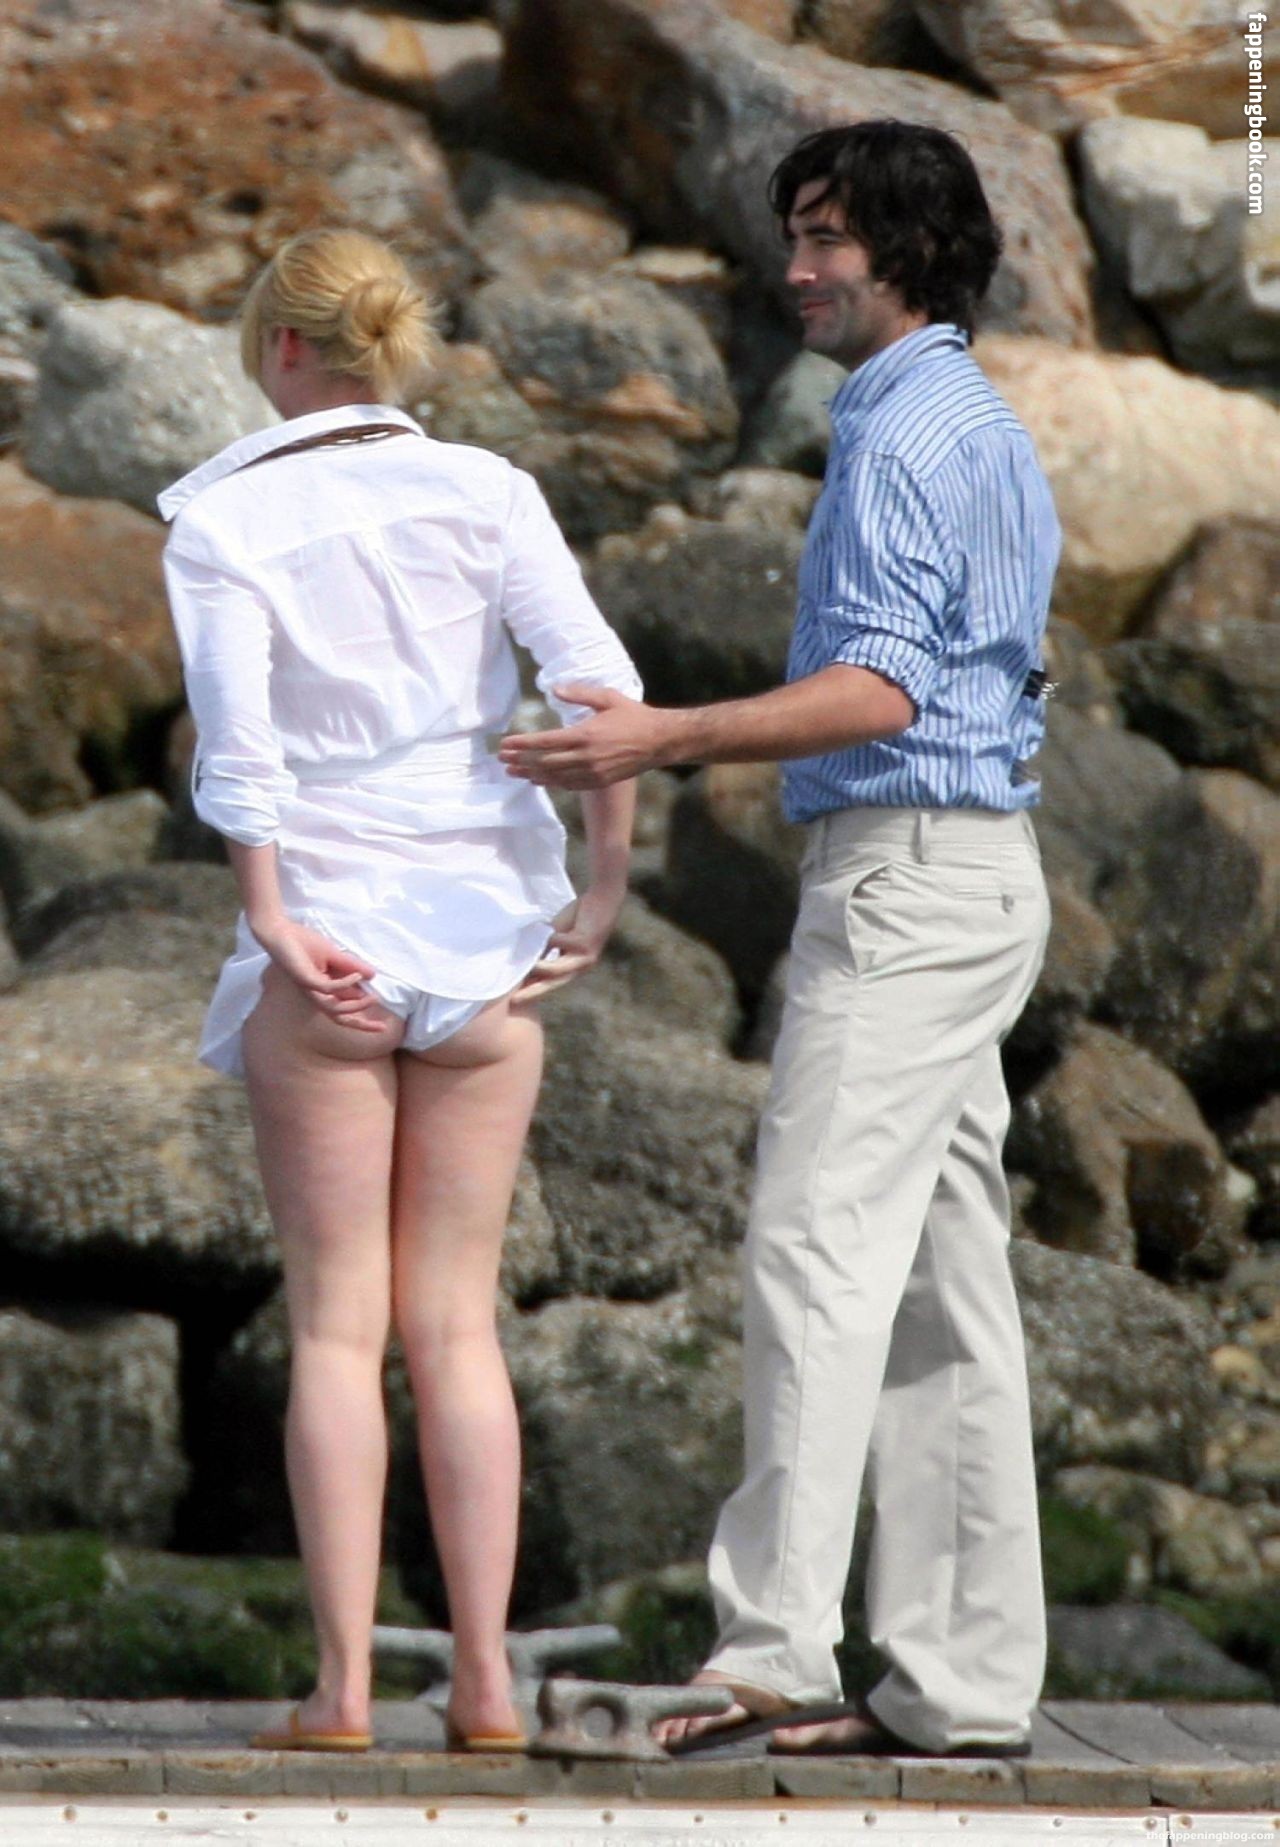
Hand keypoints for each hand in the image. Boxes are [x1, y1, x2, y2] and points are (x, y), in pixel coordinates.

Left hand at [250, 916, 388, 1033]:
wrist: (281, 930)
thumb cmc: (304, 943)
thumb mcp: (334, 955)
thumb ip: (352, 966)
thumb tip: (372, 975)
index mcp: (322, 990)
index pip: (345, 1008)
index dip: (363, 1016)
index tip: (383, 1025)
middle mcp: (316, 994)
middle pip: (339, 1016)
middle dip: (360, 1024)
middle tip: (382, 1028)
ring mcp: (310, 988)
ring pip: (334, 1008)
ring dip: (355, 1005)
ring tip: (372, 998)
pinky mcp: (305, 979)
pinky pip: (329, 988)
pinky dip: (346, 984)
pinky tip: (357, 976)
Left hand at [499, 685, 678, 788]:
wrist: (659, 742)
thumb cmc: (634, 716)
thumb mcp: (607, 697)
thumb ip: (579, 694)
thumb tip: (554, 688)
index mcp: (585, 734)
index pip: (544, 742)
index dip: (521, 744)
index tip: (505, 744)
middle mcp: (586, 757)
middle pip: (544, 762)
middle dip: (520, 762)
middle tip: (502, 761)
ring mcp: (592, 772)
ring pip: (554, 777)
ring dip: (531, 775)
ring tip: (514, 772)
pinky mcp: (599, 781)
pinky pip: (569, 785)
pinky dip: (551, 783)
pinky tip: (539, 780)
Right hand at [517, 886, 625, 999]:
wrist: (603, 899)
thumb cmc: (580, 916)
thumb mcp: (558, 935)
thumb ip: (545, 947)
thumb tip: (527, 957)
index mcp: (575, 965)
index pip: (551, 982)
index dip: (533, 989)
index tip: (515, 999)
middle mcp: (581, 966)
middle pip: (553, 983)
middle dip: (533, 992)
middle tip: (515, 1000)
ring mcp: (584, 957)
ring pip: (556, 969)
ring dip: (539, 968)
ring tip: (523, 967)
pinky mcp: (584, 943)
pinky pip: (557, 942)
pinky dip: (548, 935)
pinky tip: (545, 926)